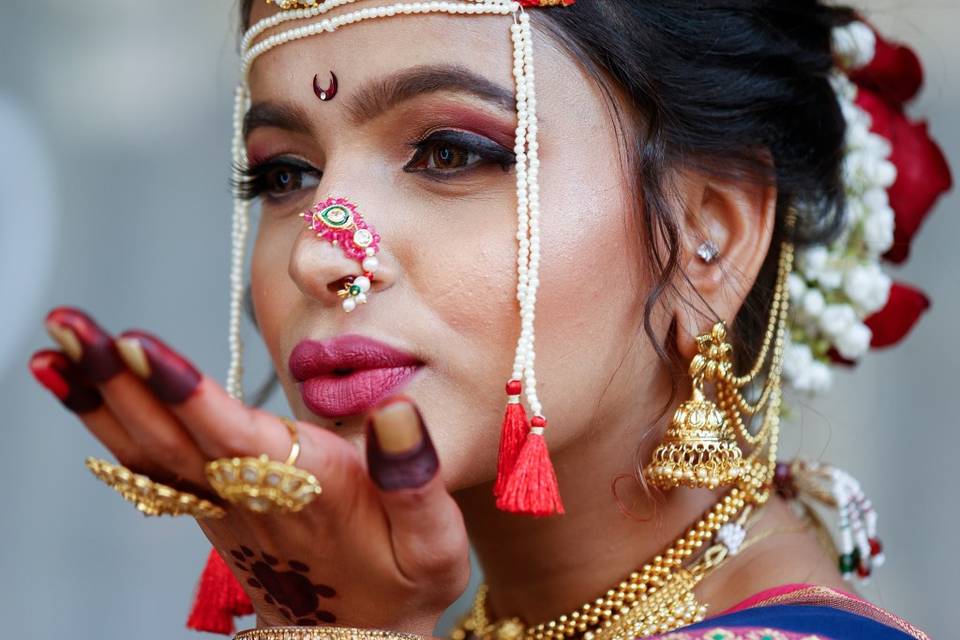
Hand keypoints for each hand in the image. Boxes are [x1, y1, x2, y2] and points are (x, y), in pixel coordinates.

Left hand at [28, 306, 469, 634]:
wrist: (361, 635)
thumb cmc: (402, 582)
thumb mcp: (434, 542)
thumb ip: (417, 480)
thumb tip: (398, 411)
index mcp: (309, 492)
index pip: (236, 439)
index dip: (186, 394)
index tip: (138, 349)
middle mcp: (251, 497)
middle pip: (172, 437)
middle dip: (116, 379)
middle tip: (65, 324)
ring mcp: (221, 506)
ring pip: (148, 452)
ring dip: (99, 399)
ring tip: (54, 349)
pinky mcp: (210, 508)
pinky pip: (148, 468)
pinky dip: (107, 427)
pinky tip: (81, 393)